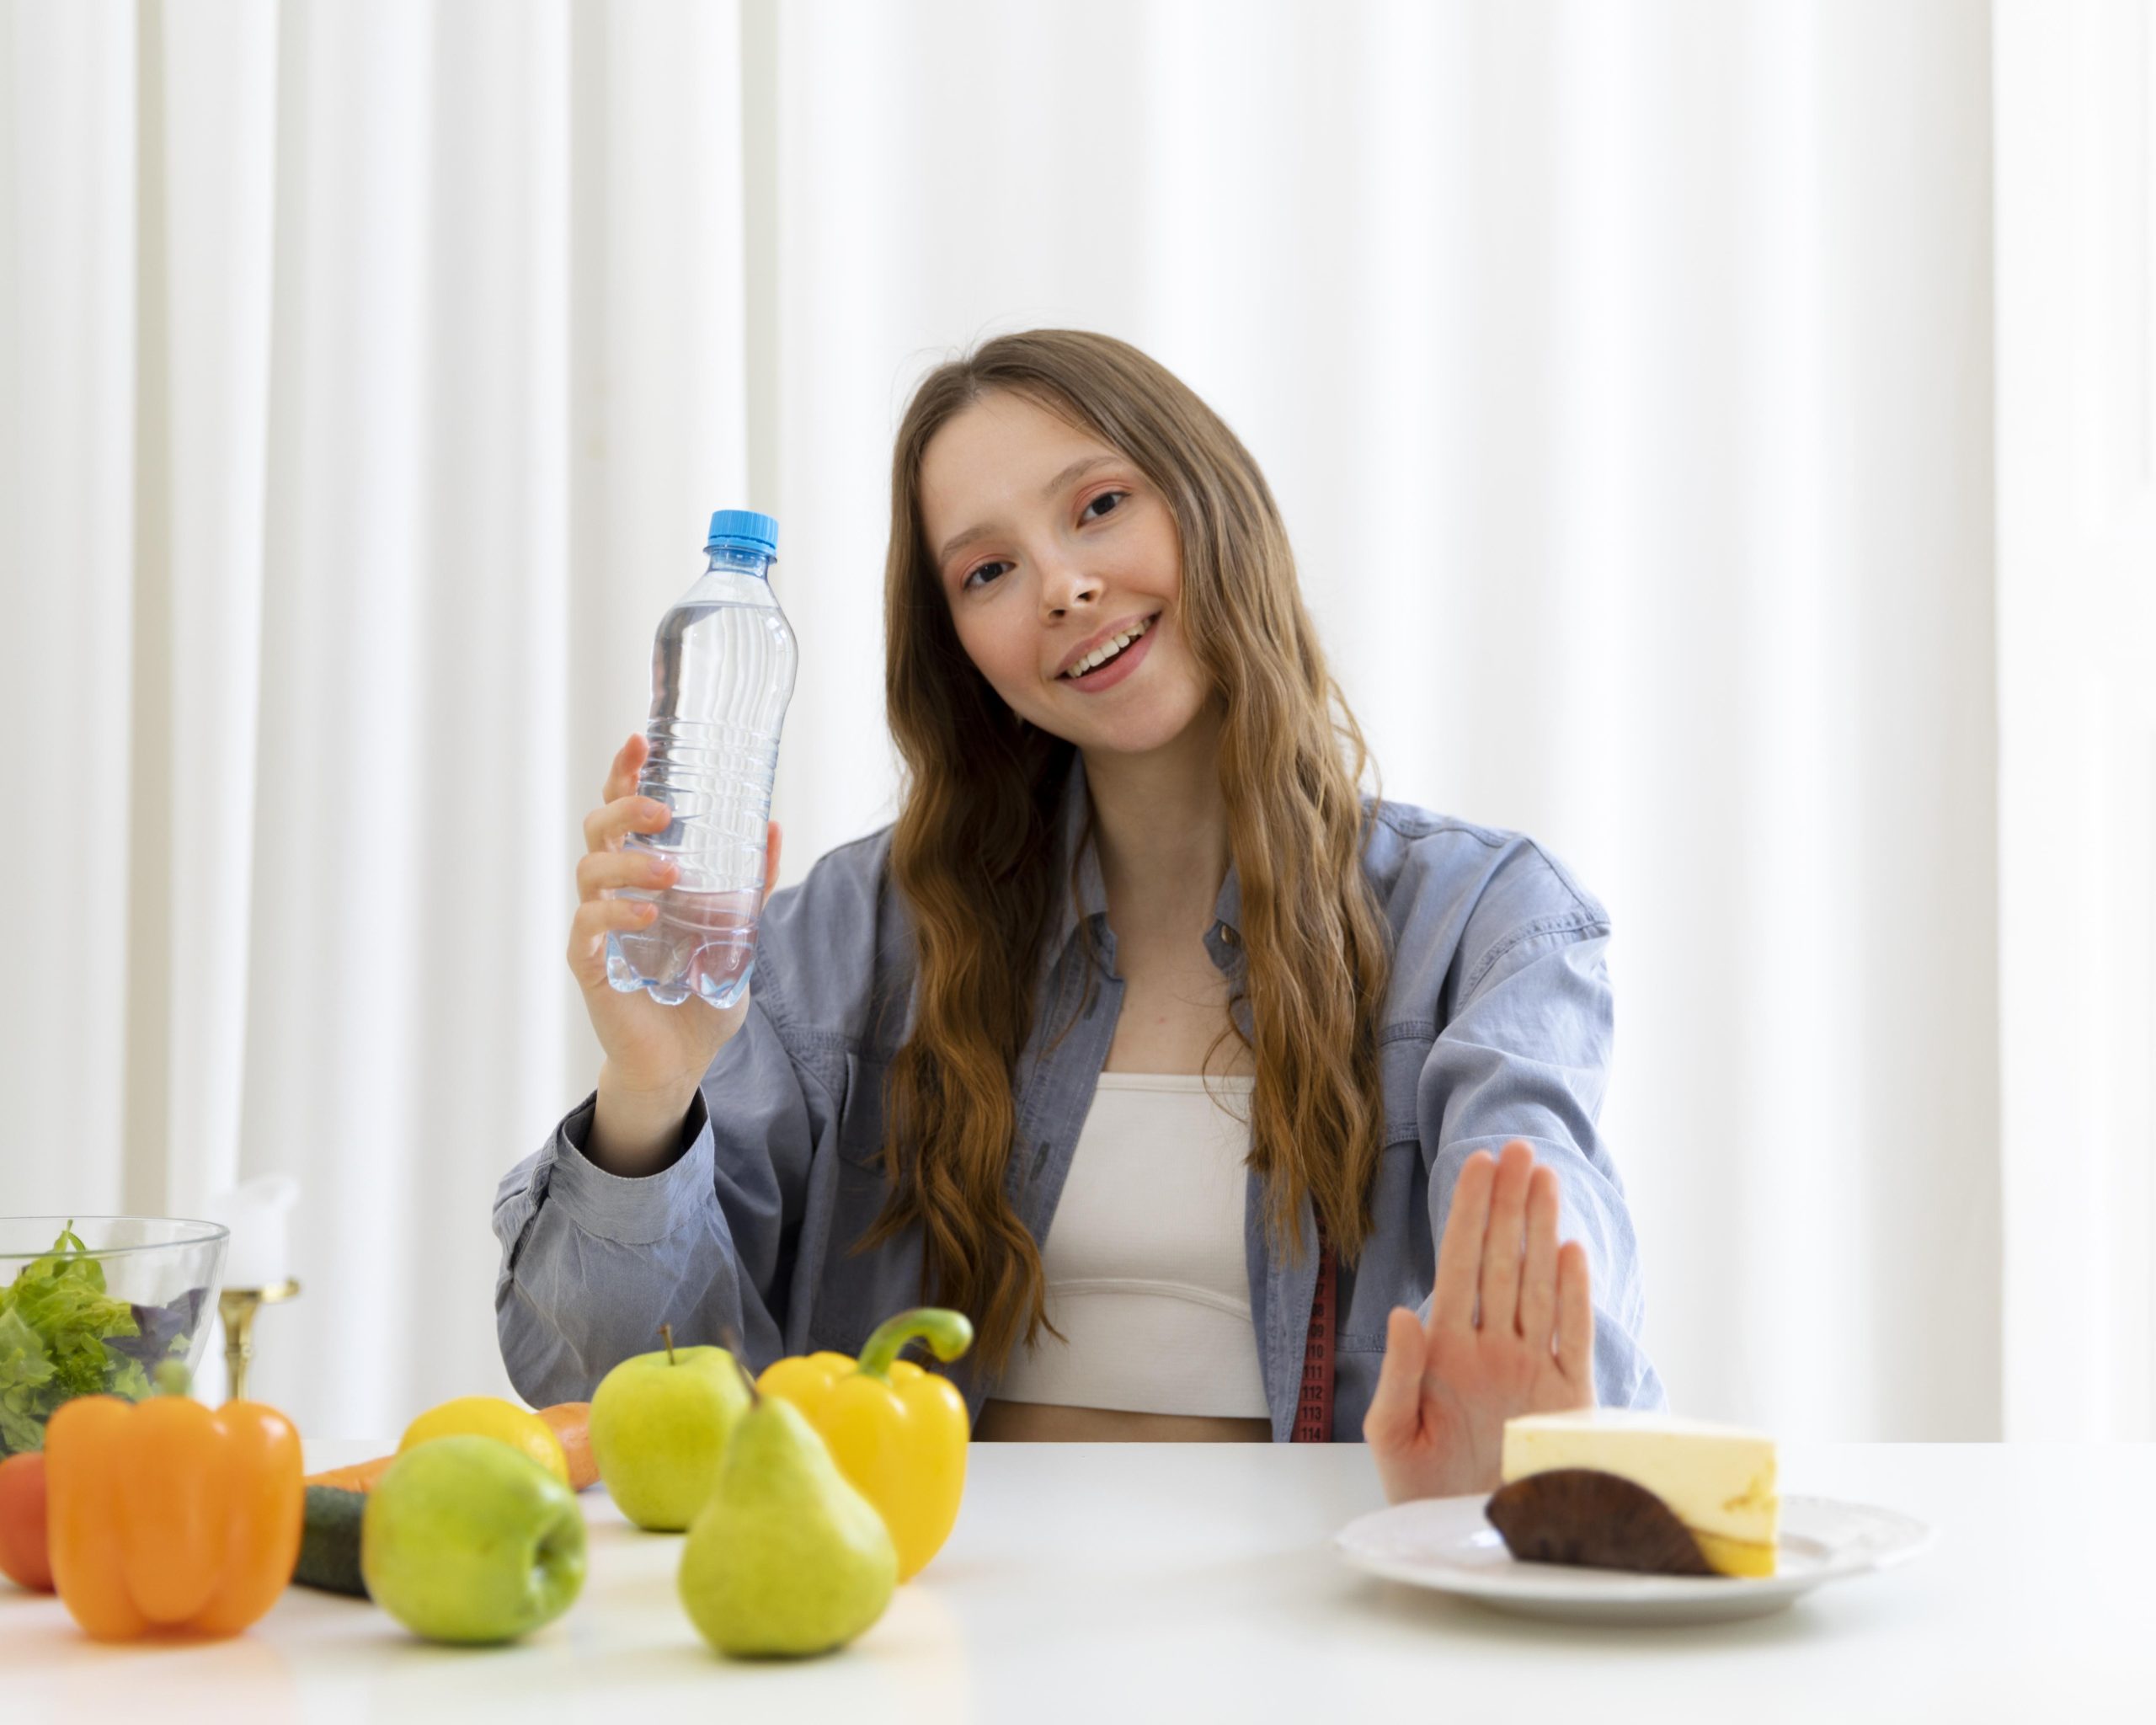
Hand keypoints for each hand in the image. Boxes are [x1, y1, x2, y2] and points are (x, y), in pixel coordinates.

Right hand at [566, 732, 782, 1126]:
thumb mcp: (738, 930)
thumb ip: (750, 883)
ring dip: (628, 863)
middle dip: (624, 809)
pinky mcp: (591, 966)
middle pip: (596, 830)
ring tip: (670, 872)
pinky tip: (648, 915)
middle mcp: (613, 893)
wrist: (681, 1061)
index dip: (624, 774)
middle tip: (663, 811)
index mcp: (641, 875)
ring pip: (588, 873)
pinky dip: (616, 914)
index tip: (642, 740)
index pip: (622, 813)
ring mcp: (598, 928)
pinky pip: (587, 928)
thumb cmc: (700, 991)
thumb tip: (772, 824)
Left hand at [1362, 1141, 1594, 1502]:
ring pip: (1538, 1284)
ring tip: (1543, 1178)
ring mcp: (1531, 1369)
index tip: (1477, 1165)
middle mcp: (1491, 1349)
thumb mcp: (1393, 1436)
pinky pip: (1570, 1337)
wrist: (1470, 1540)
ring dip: (1540, 1231)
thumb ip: (1399, 1375)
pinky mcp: (1566, 1399)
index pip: (1460, 1266)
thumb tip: (1404, 1312)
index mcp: (1446, 1351)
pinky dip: (1572, 1296)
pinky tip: (1569, 1251)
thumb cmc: (1423, 1492)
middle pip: (1502, 1261)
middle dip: (1508, 1204)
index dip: (1468, 1215)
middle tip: (1517, 1148)